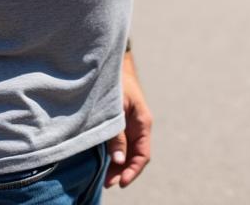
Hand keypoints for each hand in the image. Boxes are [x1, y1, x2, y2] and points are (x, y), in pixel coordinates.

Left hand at [105, 50, 151, 188]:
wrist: (113, 66)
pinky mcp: (121, 124)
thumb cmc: (117, 84)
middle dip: (124, 172)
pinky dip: (115, 156)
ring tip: (106, 180)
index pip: (143, 154)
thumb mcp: (117, 109)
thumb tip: (119, 161)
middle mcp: (139, 127)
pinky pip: (121, 144)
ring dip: (119, 166)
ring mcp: (130, 126)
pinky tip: (107, 164)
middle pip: (135, 156)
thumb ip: (118, 135)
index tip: (121, 183)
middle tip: (108, 184)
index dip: (133, 170)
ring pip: (128, 152)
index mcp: (143, 122)